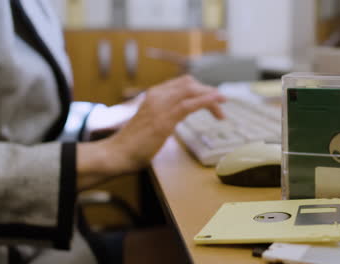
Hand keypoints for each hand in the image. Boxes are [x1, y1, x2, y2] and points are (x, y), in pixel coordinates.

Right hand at [77, 75, 224, 189]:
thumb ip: (165, 115)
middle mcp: (157, 95)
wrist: (117, 154)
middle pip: (190, 83)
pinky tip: (217, 102)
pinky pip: (190, 104)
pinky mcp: (164, 119)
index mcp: (154, 94)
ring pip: (192, 90)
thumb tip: (178, 116)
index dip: (200, 89)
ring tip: (222, 107)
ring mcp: (160, 106)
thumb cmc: (133, 143)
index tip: (212, 100)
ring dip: (211, 97)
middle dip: (209, 92)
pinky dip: (207, 100)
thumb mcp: (152, 123)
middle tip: (220, 107)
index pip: (183, 83)